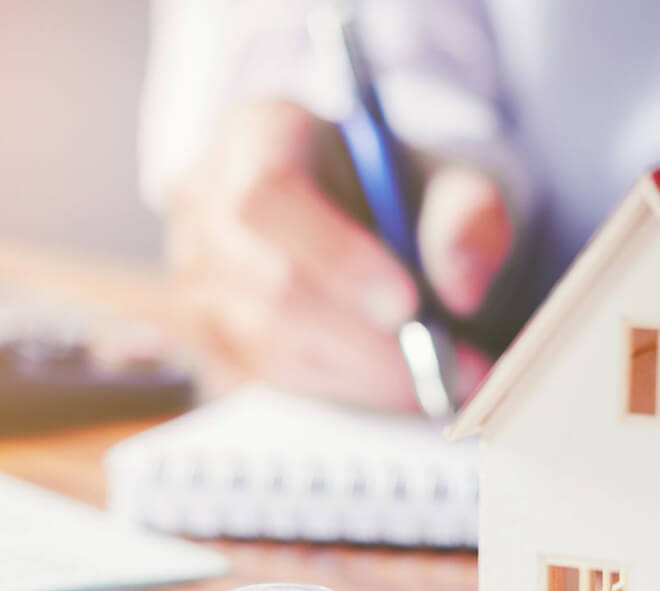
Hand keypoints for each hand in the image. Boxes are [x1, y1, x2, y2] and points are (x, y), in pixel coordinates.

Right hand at [165, 99, 511, 411]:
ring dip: (357, 374)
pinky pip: (265, 377)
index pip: (268, 193)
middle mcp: (205, 200)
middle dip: (362, 340)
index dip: (334, 255)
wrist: (369, 220)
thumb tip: (460, 289)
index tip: (408, 305)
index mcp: (258, 132)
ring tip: (434, 381)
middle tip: (442, 368)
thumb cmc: (402, 193)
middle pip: (267, 283)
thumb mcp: (453, 182)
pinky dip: (336, 390)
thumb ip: (467, 218)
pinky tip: (388, 383)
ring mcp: (191, 273)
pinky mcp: (202, 333)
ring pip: (265, 342)